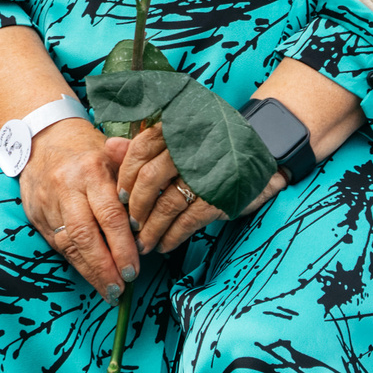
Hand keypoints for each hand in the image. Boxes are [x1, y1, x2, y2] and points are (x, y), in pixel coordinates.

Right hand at [16, 118, 142, 298]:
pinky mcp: (36, 215)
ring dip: (90, 272)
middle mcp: (67, 187)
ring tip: (109, 290)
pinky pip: (58, 244)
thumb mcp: (113, 154)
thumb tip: (159, 198)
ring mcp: (48, 202)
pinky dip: (76, 263)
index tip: (134, 269)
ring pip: (69, 244)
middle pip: (86, 235)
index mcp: (91, 171)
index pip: (110, 215)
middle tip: (121, 288)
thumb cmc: (87, 151)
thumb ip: (135, 176)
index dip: (123, 246)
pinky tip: (91, 276)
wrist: (42, 140)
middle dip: (105, 267)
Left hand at [112, 124, 282, 254]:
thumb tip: (108, 146)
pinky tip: (164, 244)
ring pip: (167, 204)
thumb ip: (144, 144)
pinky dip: (173, 236)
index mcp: (176, 128)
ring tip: (143, 242)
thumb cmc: (211, 147)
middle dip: (135, 207)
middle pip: (149, 180)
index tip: (118, 197)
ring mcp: (206, 173)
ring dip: (151, 229)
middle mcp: (189, 148)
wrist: (264, 151)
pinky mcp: (220, 196)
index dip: (125, 177)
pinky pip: (188, 221)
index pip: (140, 150)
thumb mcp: (180, 139)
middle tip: (128, 225)